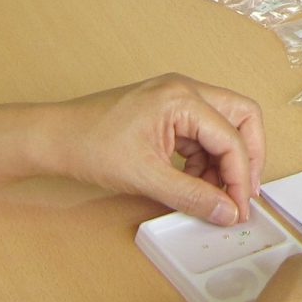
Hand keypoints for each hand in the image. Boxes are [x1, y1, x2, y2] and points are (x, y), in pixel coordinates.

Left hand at [51, 74, 266, 224]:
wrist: (55, 137)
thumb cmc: (90, 145)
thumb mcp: (146, 177)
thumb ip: (192, 196)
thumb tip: (226, 212)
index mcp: (182, 98)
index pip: (232, 137)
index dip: (240, 176)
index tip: (238, 208)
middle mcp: (185, 90)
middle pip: (241, 117)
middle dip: (246, 157)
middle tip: (242, 192)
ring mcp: (176, 97)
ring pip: (224, 126)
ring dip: (224, 161)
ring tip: (211, 195)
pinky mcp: (168, 110)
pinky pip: (202, 132)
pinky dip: (204, 158)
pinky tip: (193, 183)